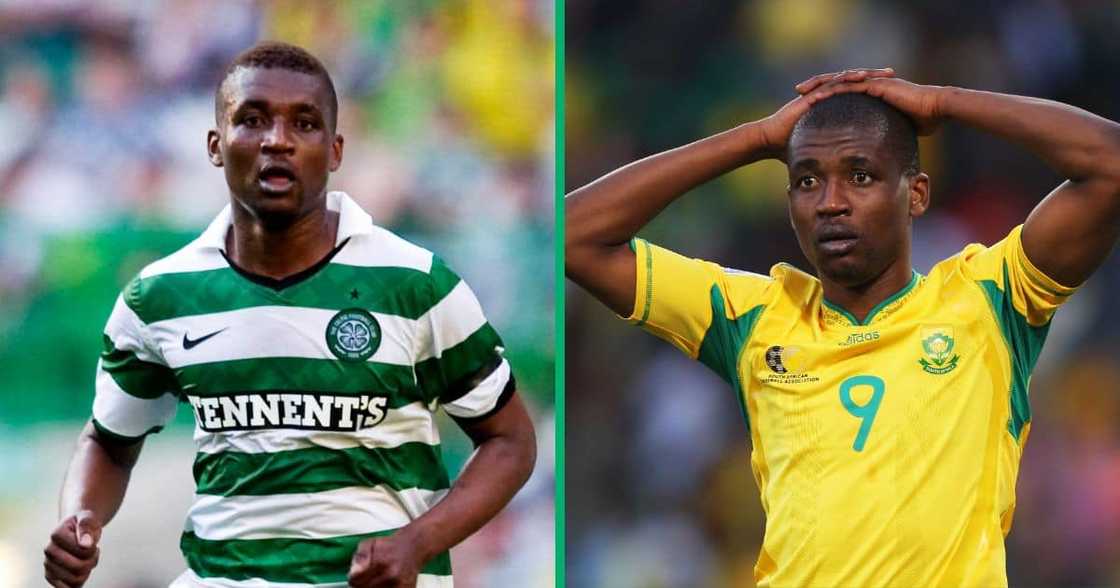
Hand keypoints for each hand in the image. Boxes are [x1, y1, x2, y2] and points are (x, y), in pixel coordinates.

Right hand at [44, 511, 101, 587]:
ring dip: (87, 570)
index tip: (91, 541)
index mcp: (56, 535)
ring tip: (87, 559)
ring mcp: (48, 565)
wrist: (76, 528)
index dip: (93, 548)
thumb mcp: (88, 519)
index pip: (83, 550)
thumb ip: (86, 527)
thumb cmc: (84, 523)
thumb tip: (85, 544)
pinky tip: (82, 570)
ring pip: (75, 580)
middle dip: (92, 560)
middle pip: (79, 567)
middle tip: (93, 551)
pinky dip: (80, 581)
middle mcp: (49, 551)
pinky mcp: (51, 576)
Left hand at [348, 533, 424, 587]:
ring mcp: (399, 585)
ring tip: (377, 580)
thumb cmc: (389, 546)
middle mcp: (391, 576)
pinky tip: (384, 583)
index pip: (356, 582)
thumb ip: (360, 557)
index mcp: (380, 563)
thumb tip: (353, 573)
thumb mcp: (369, 543)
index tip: (357, 576)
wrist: (413, 547)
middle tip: (368, 577)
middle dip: (362, 585)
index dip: (354, 579)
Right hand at [754, 69, 896, 159]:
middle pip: (853, 82)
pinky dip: (845, 80)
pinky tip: (859, 77)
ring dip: (864, 74)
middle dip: (874, 77)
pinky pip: (830, 84)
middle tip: (893, 74)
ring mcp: (817, 94)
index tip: (891, 90)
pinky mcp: (810, 96)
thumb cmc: (789, 147)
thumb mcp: (818, 152)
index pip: (855, 94)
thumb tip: (843, 175)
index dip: (873, 91)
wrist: (770, 141)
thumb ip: (830, 158)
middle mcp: (824, 96)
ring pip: (844, 78)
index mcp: (830, 106)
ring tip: (881, 73)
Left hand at [798, 71, 945, 135]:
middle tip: (797, 94)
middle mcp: (869, 85)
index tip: (808, 105)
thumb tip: (883, 154)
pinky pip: (849, 85)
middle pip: (836, 83)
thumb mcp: (897, 131)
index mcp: (871, 94)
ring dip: (818, 85)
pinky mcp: (876, 85)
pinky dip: (832, 89)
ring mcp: (872, 83)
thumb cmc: (924, 122)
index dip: (825, 97)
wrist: (937, 110)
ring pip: (838, 80)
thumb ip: (887, 137)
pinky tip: (818, 94)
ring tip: (801, 91)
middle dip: (815, 87)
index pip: (843, 92)